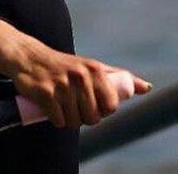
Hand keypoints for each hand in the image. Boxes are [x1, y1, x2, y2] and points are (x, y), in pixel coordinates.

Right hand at [0, 19, 151, 128]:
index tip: (94, 106)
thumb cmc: (66, 66)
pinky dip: (56, 120)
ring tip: (64, 107)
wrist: (29, 57)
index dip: (104, 111)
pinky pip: (58, 121)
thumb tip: (148, 88)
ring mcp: (62, 85)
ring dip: (69, 120)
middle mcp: (80, 76)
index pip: (111, 106)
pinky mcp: (45, 94)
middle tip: (76, 107)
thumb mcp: (93, 67)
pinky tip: (52, 109)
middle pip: (93, 117)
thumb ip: (119, 77)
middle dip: (85, 118)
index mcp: (95, 69)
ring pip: (75, 122)